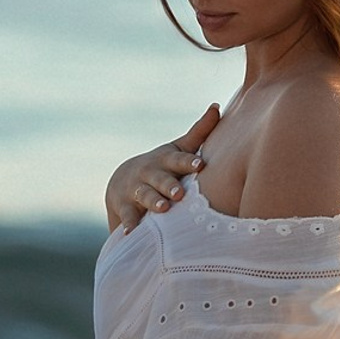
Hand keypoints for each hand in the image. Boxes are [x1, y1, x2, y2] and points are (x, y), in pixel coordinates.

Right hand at [105, 105, 221, 233]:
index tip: (199, 165)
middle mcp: (149, 172)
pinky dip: (129, 225)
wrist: (122, 182)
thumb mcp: (176, 149)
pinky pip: (127, 217)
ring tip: (163, 209)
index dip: (187, 162)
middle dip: (169, 185)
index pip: (178, 159)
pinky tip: (132, 233)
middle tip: (180, 193)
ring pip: (144, 195)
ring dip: (153, 202)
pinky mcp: (124, 207)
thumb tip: (217, 105)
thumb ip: (199, 132)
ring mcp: (135, 189)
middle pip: (160, 178)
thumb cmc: (161, 166)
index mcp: (165, 159)